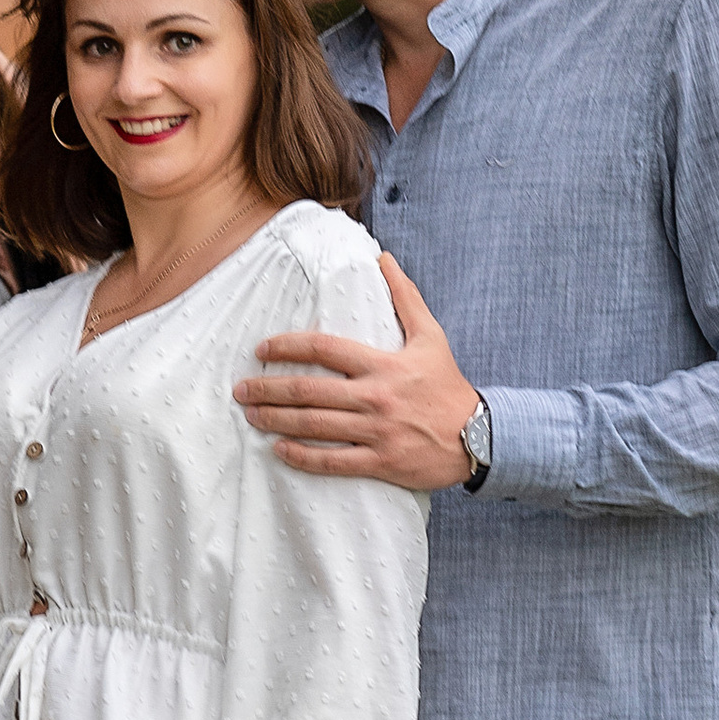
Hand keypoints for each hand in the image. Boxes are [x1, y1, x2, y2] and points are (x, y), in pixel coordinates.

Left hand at [232, 253, 481, 486]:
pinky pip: (333, 461)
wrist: (478, 436)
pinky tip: (279, 450)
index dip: (287, 346)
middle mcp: (374, 397)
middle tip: (240, 389)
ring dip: (277, 420)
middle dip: (269, 389)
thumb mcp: (431, 335)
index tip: (262, 350)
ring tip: (251, 415)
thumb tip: (383, 258)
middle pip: (309, 390)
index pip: (324, 348)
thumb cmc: (448, 385)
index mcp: (382, 364)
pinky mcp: (380, 462)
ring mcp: (376, 431)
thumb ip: (405, 296)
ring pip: (315, 425)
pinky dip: (302, 456)